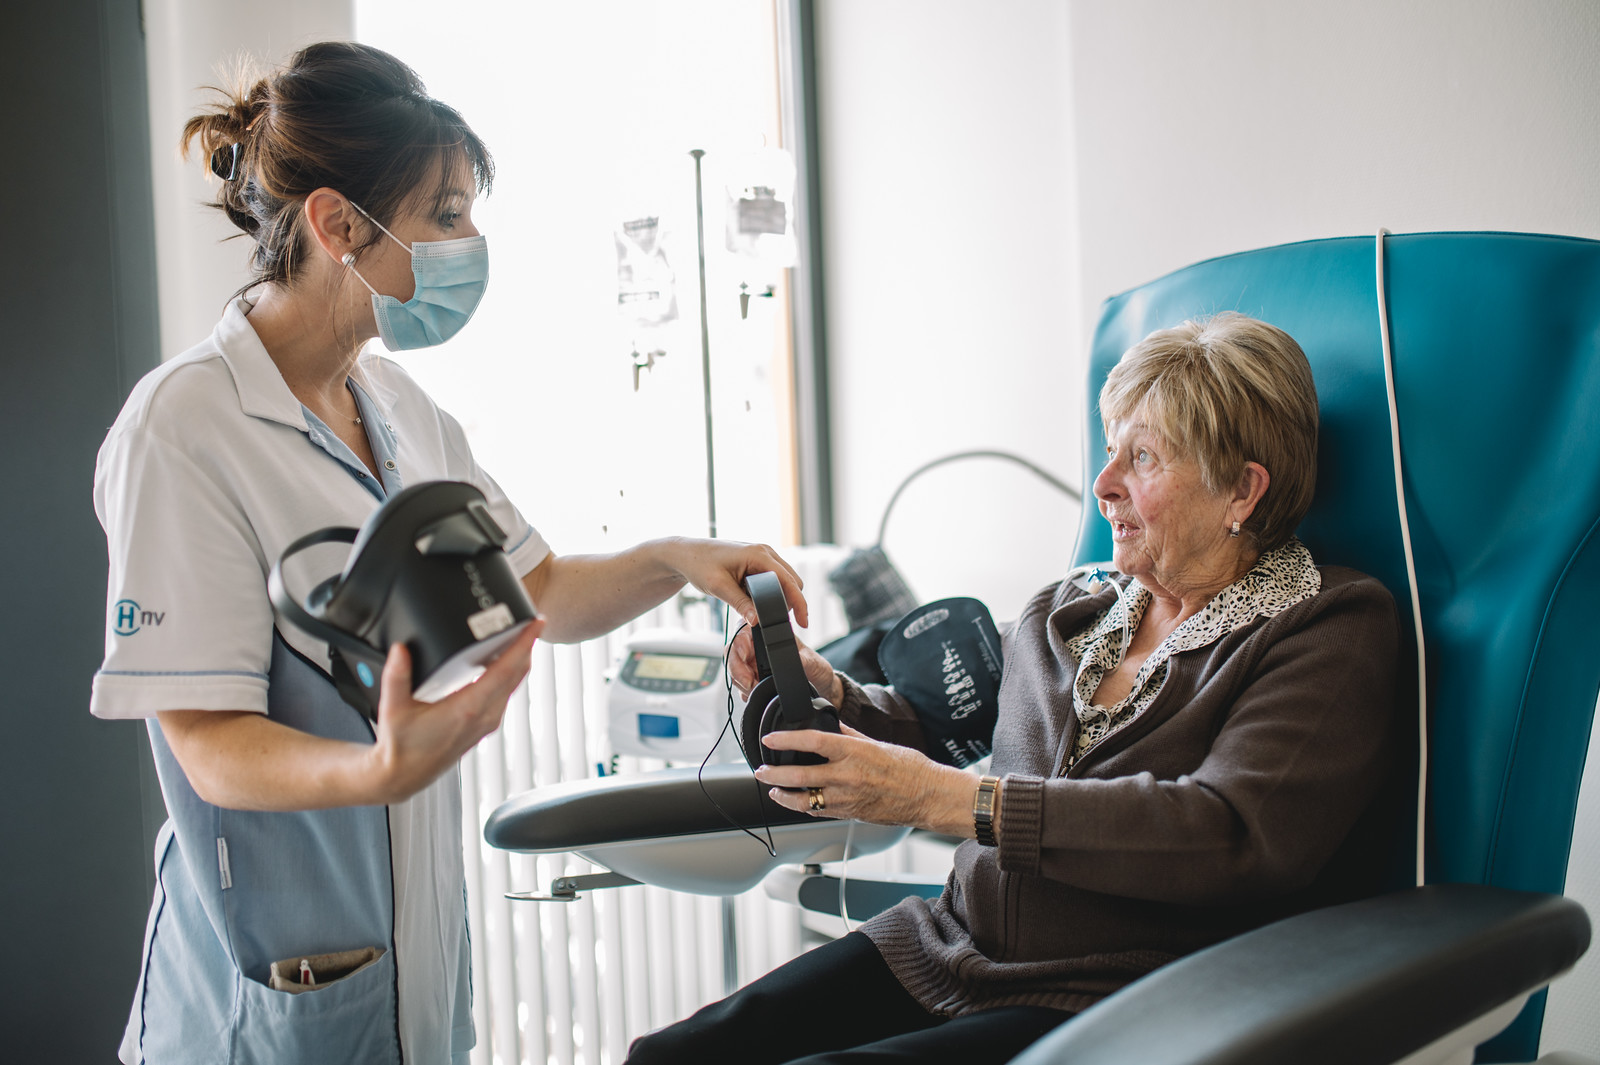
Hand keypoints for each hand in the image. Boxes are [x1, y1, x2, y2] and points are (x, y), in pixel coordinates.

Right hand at [367, 618, 543, 802]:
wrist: (404, 776)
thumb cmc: (401, 746)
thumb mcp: (394, 709)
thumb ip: (396, 676)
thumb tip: (401, 650)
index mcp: (467, 709)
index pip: (505, 670)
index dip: (523, 644)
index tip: (536, 625)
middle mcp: (484, 716)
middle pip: (517, 674)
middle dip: (527, 646)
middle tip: (533, 621)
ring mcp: (487, 722)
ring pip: (513, 685)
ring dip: (519, 660)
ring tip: (521, 636)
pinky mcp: (484, 725)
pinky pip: (505, 693)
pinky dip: (509, 674)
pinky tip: (503, 662)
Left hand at [663, 538, 808, 629]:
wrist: (686, 554)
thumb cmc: (699, 564)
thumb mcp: (719, 587)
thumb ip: (740, 604)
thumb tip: (757, 622)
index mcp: (758, 554)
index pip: (789, 580)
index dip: (799, 603)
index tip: (804, 622)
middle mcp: (764, 552)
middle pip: (792, 581)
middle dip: (792, 602)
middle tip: (781, 622)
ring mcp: (762, 555)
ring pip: (784, 580)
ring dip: (781, 597)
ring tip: (766, 614)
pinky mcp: (757, 561)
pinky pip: (773, 579)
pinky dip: (772, 592)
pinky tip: (758, 603)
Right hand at [728, 626, 842, 705]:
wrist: (819, 687)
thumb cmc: (815, 668)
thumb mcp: (813, 663)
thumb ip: (804, 660)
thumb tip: (796, 660)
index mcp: (770, 635)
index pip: (746, 632)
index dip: (740, 642)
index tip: (745, 655)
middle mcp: (759, 648)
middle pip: (733, 652)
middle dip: (737, 668)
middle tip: (748, 682)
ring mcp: (754, 665)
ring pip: (734, 669)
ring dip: (739, 681)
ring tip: (753, 689)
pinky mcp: (753, 681)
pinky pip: (739, 685)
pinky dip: (744, 692)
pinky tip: (754, 694)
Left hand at [754, 723, 977, 835]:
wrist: (928, 796)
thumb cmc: (910, 769)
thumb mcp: (877, 744)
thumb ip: (849, 736)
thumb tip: (829, 726)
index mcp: (855, 753)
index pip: (813, 742)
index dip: (787, 740)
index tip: (770, 739)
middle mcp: (848, 776)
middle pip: (801, 776)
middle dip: (775, 773)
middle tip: (761, 769)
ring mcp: (848, 798)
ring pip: (805, 801)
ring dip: (783, 795)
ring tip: (772, 789)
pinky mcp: (850, 814)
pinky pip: (820, 812)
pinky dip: (804, 807)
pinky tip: (795, 802)